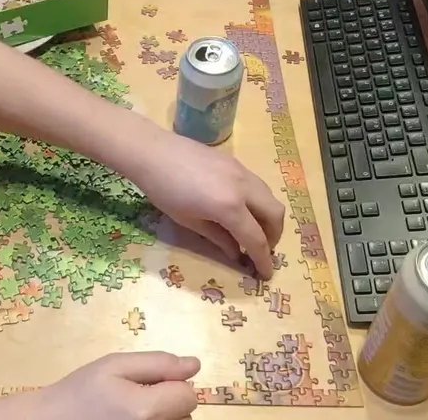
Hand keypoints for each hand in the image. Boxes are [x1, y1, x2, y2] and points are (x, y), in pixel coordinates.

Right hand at [28, 352, 199, 419]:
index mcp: (146, 410)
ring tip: (130, 413)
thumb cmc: (80, 392)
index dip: (172, 384)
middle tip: (134, 398)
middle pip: (184, 415)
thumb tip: (194, 365)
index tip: (149, 383)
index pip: (189, 396)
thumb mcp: (113, 365)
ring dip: (162, 417)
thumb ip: (157, 363)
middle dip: (167, 402)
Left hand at [129, 130, 286, 277]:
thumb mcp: (189, 221)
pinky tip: (242, 209)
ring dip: (269, 217)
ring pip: (270, 196)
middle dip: (274, 236)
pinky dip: (259, 201)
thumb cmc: (163, 191)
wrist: (152, 152)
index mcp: (229, 207)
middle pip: (275, 214)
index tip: (266, 275)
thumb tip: (236, 253)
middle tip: (262, 249)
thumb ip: (218, 238)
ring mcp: (241, 171)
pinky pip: (258, 185)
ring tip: (254, 229)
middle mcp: (243, 188)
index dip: (263, 259)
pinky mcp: (235, 162)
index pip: (256, 239)